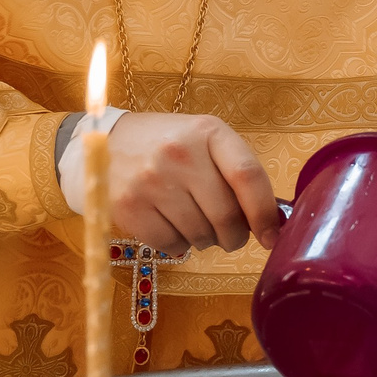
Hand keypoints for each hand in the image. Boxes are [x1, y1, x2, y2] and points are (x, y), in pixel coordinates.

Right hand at [103, 112, 282, 254]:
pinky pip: (171, 244)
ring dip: (206, 241)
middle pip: (226, 215)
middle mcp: (180, 153)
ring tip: (195, 223)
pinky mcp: (128, 206)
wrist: (104, 144)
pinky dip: (179, 245)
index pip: (248, 176)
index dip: (264, 213)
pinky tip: (171, 225)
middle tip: (230, 235)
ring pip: (201, 235)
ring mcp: (151, 180)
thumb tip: (271, 221)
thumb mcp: (205, 142)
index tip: (271, 237)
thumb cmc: (168, 146)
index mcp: (208, 132)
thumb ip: (237, 173)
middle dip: (235, 236)